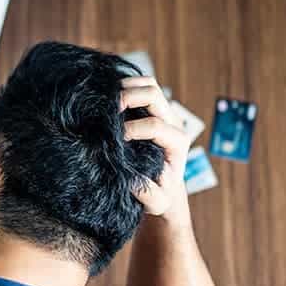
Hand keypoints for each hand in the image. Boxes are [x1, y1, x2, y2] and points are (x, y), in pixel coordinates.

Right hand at [120, 76, 191, 221]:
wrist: (164, 185)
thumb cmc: (160, 193)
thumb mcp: (157, 202)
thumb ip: (148, 195)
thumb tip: (131, 179)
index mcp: (177, 142)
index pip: (156, 126)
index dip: (134, 129)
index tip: (117, 139)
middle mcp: (172, 122)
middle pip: (153, 95)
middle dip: (129, 97)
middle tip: (109, 110)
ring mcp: (162, 112)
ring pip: (149, 84)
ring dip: (127, 86)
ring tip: (108, 100)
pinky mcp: (150, 108)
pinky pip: (140, 86)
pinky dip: (124, 85)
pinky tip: (108, 99)